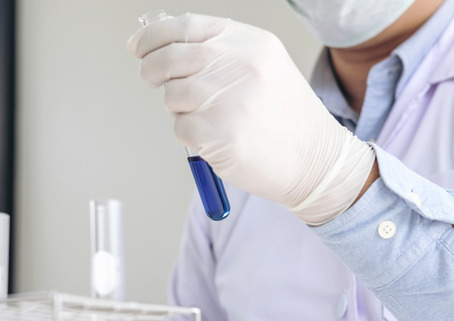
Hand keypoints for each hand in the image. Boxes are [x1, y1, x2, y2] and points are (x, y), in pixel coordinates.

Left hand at [127, 14, 375, 224]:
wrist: (316, 161)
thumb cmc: (287, 120)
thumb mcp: (265, 68)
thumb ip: (222, 53)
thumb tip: (167, 48)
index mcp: (249, 43)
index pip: (185, 27)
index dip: (153, 36)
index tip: (138, 45)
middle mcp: (238, 65)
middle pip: (169, 58)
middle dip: (151, 69)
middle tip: (152, 79)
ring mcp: (226, 99)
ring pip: (172, 95)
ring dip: (179, 108)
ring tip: (209, 118)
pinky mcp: (217, 133)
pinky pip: (180, 127)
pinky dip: (190, 135)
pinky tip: (216, 139)